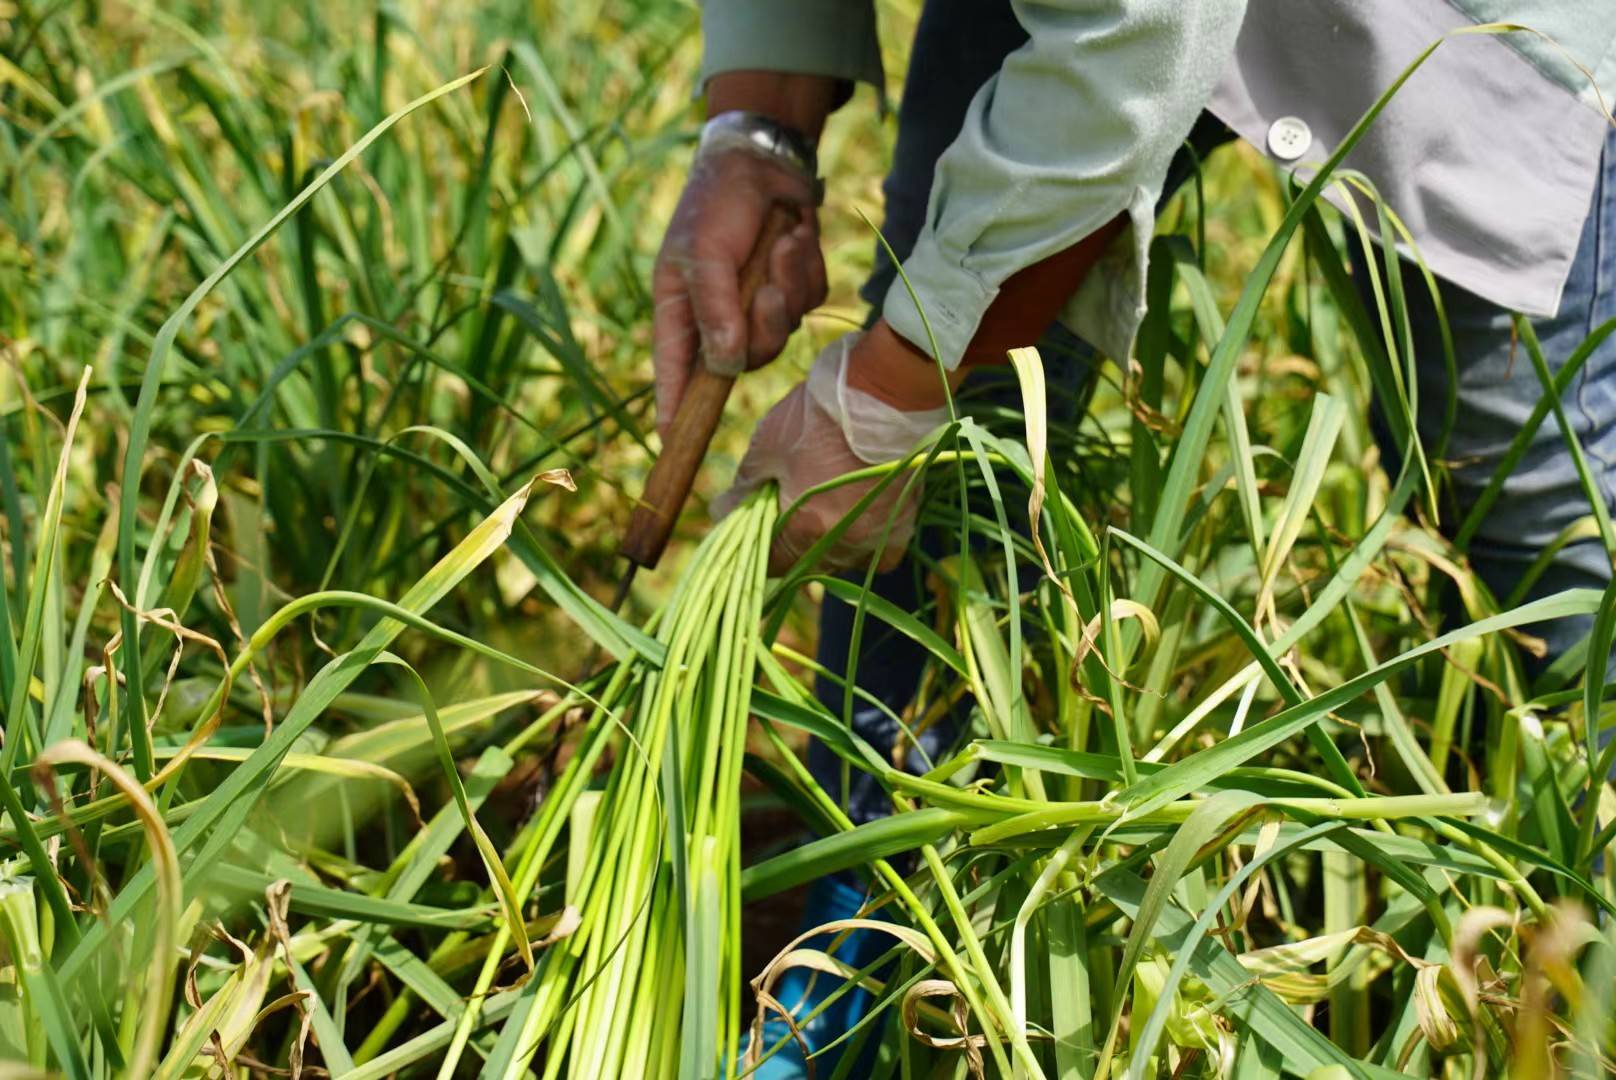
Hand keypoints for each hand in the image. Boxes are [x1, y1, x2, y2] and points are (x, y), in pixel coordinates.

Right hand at [651, 145, 824, 438]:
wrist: (765, 159)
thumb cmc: (718, 203)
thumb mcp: (703, 252)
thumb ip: (715, 309)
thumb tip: (725, 367)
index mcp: (681, 311)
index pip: (676, 373)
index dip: (675, 408)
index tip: (673, 441)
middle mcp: (719, 317)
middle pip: (746, 359)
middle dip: (763, 324)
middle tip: (764, 287)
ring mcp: (757, 305)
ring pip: (783, 331)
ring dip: (787, 285)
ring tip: (781, 243)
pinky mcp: (792, 288)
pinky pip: (809, 301)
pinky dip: (806, 268)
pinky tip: (794, 236)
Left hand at [716, 331, 949, 575]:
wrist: (889, 392)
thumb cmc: (821, 415)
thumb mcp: (768, 445)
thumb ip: (745, 487)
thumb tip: (723, 511)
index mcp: (804, 530)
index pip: (768, 563)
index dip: (752, 545)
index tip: (749, 520)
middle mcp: (842, 546)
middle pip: (804, 561)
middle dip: (788, 538)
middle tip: (785, 499)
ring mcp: (876, 538)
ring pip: (840, 556)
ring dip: (825, 538)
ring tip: (821, 500)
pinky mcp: (902, 524)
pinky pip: (877, 550)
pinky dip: (862, 539)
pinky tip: (855, 512)